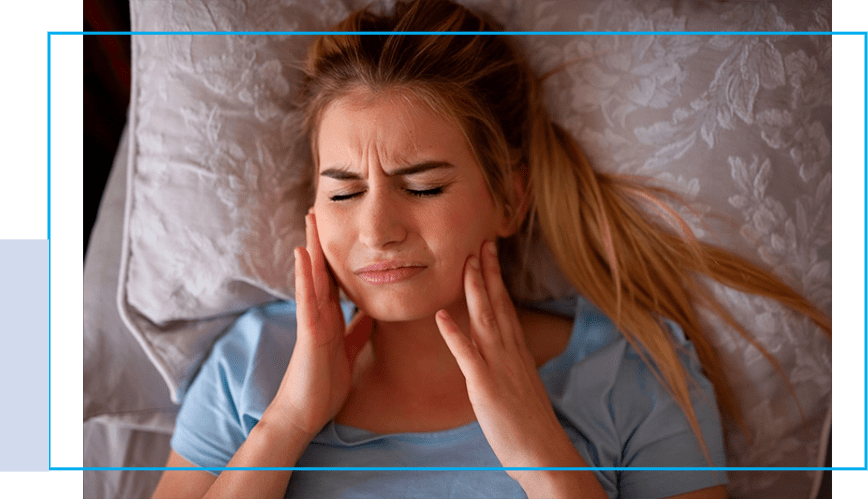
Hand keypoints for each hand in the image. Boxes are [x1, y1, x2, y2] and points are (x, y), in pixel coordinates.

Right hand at [264, 212, 371, 438]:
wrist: (306, 413)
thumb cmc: (324, 385)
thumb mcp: (348, 352)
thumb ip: (356, 332)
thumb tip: (370, 314)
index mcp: (330, 318)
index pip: (335, 280)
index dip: (337, 255)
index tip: (340, 230)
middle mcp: (319, 314)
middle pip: (322, 271)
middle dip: (322, 242)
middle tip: (320, 210)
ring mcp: (311, 320)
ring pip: (312, 277)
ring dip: (312, 247)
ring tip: (311, 219)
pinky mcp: (308, 332)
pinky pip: (307, 299)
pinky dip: (305, 276)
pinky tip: (304, 254)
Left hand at [435, 241, 604, 496]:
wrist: (543, 451)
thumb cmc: (529, 422)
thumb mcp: (520, 383)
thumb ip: (509, 362)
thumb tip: (500, 350)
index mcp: (516, 350)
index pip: (505, 305)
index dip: (495, 277)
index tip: (488, 252)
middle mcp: (509, 352)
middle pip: (497, 303)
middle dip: (487, 271)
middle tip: (479, 241)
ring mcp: (498, 367)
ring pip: (485, 319)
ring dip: (474, 290)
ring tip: (464, 263)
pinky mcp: (484, 386)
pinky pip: (467, 355)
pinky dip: (453, 334)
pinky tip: (440, 316)